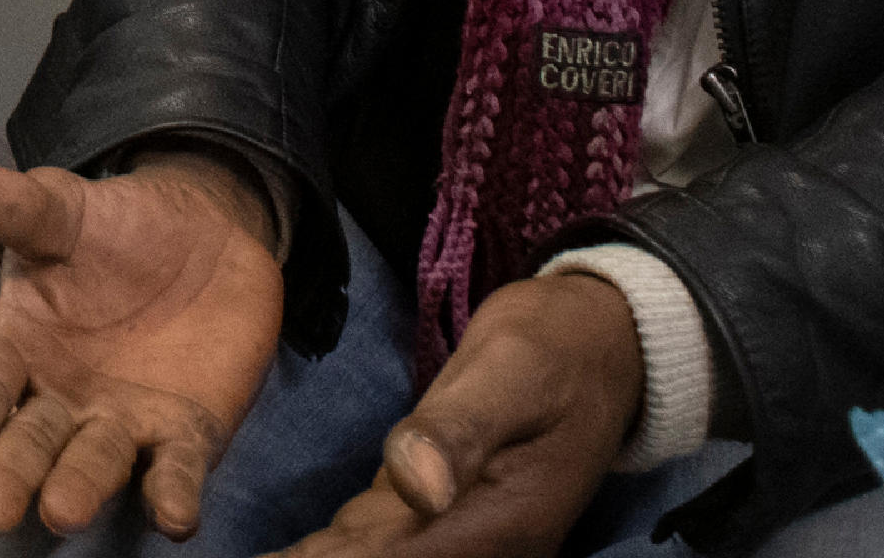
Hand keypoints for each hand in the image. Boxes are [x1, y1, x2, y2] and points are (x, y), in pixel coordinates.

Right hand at [0, 152, 286, 541]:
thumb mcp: (63, 210)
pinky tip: (174, 516)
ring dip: (80, 488)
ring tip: (63, 513)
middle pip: (30, 442)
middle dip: (9, 476)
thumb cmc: (115, 228)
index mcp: (19, 347)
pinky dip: (173, 493)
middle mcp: (63, 399)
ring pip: (96, 462)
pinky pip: (178, 466)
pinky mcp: (187, 431)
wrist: (206, 232)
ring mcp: (124, 421)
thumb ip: (16, 207)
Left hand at [272, 271, 643, 557]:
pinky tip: (288, 552)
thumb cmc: (553, 350)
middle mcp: (478, 547)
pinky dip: (327, 550)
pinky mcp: (429, 516)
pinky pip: (369, 546)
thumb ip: (460, 429)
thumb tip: (419, 488)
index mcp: (501, 526)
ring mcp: (454, 536)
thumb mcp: (510, 372)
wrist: (595, 346)